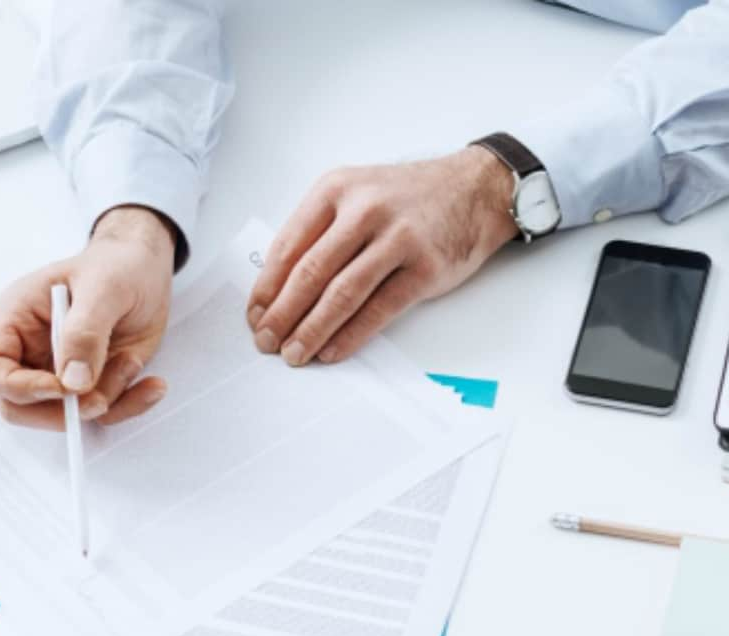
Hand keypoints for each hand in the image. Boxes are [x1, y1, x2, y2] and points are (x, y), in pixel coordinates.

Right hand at [0, 206, 175, 429]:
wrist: (148, 268)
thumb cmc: (117, 265)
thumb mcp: (105, 286)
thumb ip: (85, 332)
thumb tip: (73, 382)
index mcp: (16, 319)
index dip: (15, 387)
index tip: (59, 387)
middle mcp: (30, 350)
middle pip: (17, 405)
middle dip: (59, 411)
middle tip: (98, 400)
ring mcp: (60, 371)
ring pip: (64, 415)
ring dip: (104, 400)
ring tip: (131, 362)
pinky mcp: (91, 383)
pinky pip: (102, 412)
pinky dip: (129, 404)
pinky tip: (152, 385)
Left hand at [247, 146, 519, 365]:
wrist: (474, 189)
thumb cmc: (407, 198)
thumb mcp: (355, 194)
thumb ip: (319, 231)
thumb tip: (279, 288)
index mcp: (336, 189)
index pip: (288, 246)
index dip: (267, 287)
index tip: (254, 315)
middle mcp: (364, 209)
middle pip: (310, 272)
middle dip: (282, 314)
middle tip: (266, 341)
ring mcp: (398, 238)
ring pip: (342, 293)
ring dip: (312, 330)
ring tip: (294, 353)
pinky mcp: (425, 267)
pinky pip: (379, 309)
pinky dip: (351, 335)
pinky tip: (331, 350)